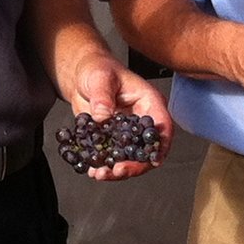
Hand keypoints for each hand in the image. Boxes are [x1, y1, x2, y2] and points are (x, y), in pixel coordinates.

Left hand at [62, 50, 171, 179]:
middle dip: (135, 165)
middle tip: (117, 171)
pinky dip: (106, 166)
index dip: (160, 146)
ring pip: (132, 158)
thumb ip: (102, 96)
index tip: (152, 161)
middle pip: (148, 149)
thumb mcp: (99, 78)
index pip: (162, 126)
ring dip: (118, 170)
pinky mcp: (114, 140)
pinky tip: (94, 171)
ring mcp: (128, 132)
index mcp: (149, 102)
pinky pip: (115, 157)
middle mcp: (142, 120)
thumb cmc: (97, 69)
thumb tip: (103, 116)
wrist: (82, 75)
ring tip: (101, 174)